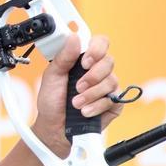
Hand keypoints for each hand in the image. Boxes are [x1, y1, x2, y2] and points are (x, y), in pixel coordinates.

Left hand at [31, 34, 122, 157]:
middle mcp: (98, 71)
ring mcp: (107, 87)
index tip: (85, 61)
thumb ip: (63, 57)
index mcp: (83, 60)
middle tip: (77, 86)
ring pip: (111, 81)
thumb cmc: (52, 102)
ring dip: (91, 94)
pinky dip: (97, 106)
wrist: (54, 128)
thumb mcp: (51, 76)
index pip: (100, 43)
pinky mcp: (114, 104)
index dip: (96, 49)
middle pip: (109, 61)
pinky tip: (85, 111)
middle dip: (92, 76)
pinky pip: (113, 100)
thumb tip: (74, 38)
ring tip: (76, 103)